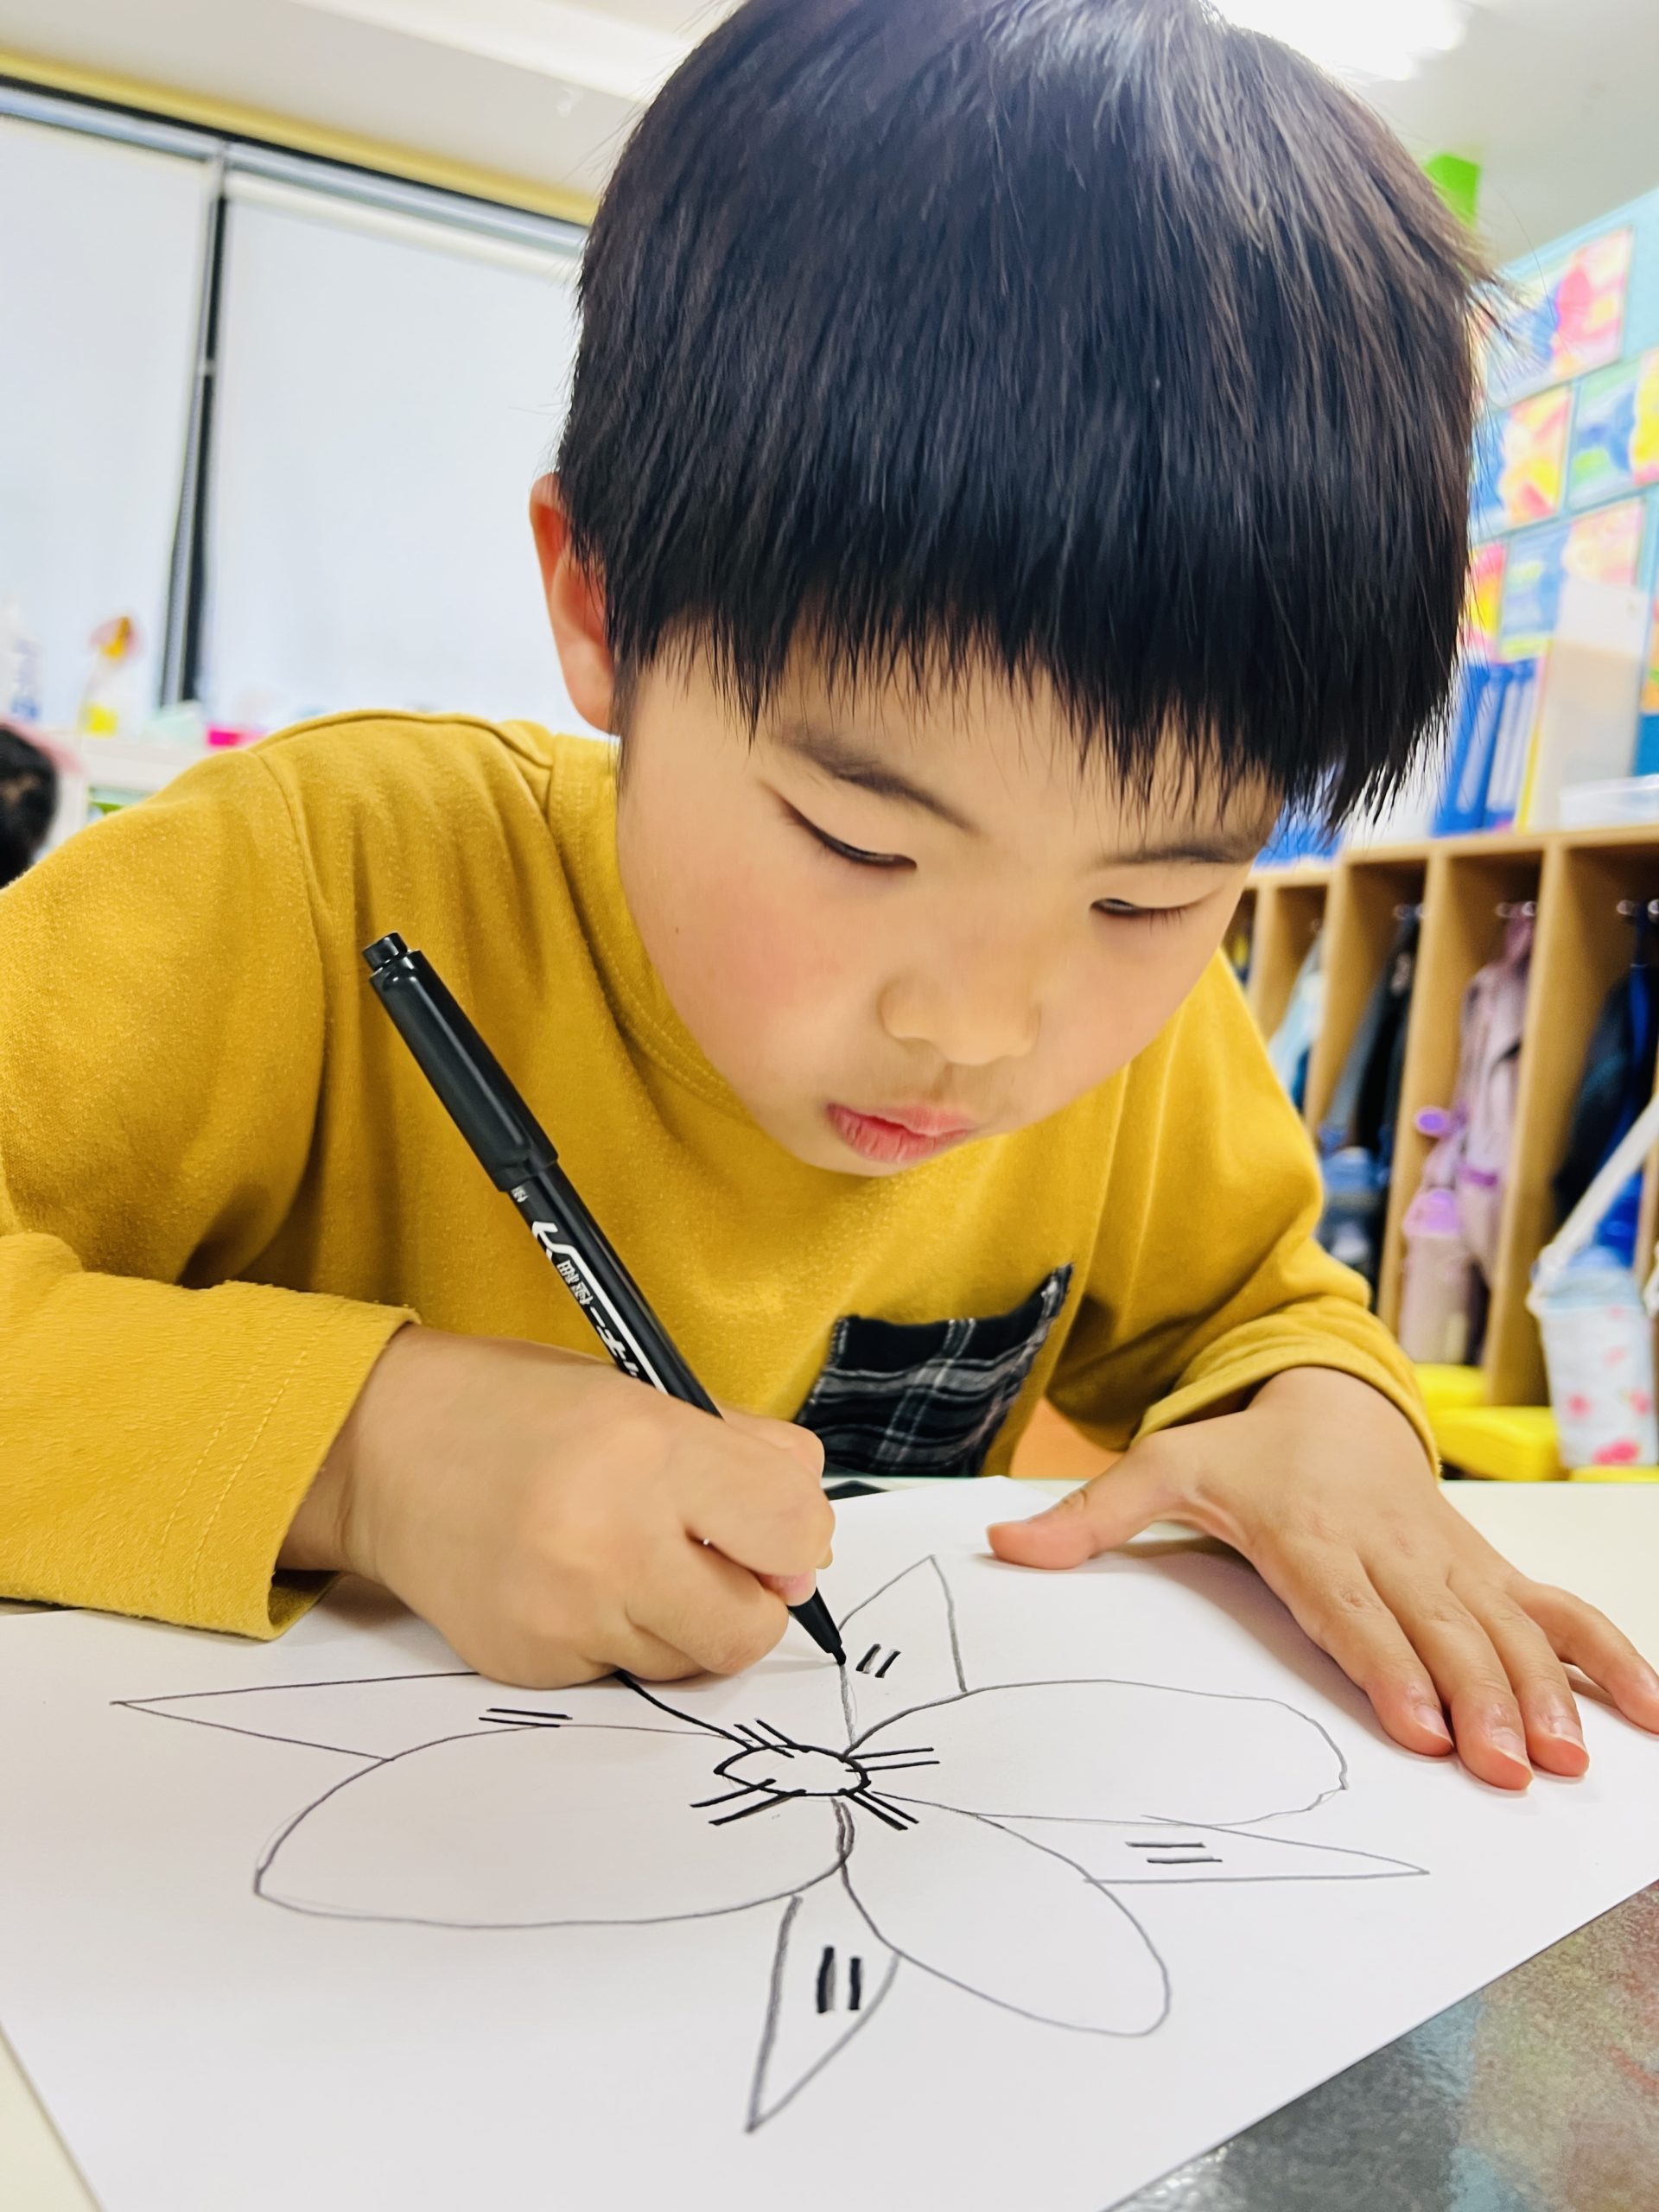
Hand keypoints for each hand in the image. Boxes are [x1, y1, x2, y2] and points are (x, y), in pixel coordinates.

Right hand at [281, 1325, 833, 1688]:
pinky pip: (621, 1674)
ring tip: (626, 1557)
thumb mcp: (647, 1393)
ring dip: (682, 1619)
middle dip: (749, 1598)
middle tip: (710, 1557)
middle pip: (753, 1627)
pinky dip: (618, 1636)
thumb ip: (750, 1459)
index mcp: (649, 1447)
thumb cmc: (526, 1410)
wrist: (384, 1450)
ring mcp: (566, 1614)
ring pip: (691, 1659)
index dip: (796, 1534)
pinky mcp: (531, 1664)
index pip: (793, 1531)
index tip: (771, 1524)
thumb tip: (810, 1550)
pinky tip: (572, 1582)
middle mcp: (610, 1539)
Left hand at [989, 1367, 1658, 1789]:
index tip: (1418, 1722)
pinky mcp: (1486, 1568)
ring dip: (1543, 1692)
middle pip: (1440, 1628)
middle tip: (1509, 1768)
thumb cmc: (1244, 1452)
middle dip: (1480, 1698)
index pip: (1350, 1604)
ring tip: (1570, 1759)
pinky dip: (1608, 1657)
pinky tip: (1647, 1714)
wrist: (1329, 1396)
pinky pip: (1555, 1609)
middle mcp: (1391, 1546)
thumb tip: (1000, 1548)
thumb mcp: (1160, 1466)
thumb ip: (1087, 1516)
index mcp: (1310, 1530)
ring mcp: (1449, 1558)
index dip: (1388, 1659)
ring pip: (1504, 1625)